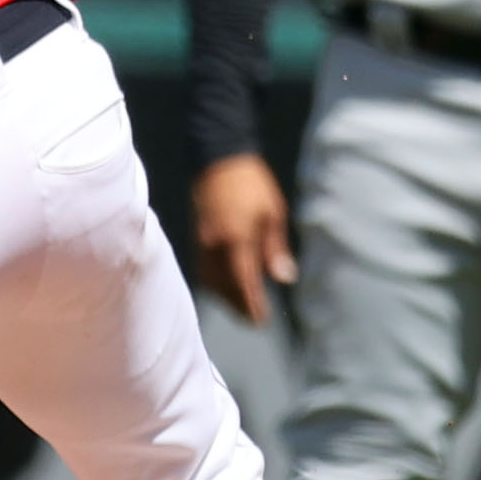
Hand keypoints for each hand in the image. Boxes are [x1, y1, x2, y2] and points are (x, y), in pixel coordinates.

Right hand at [191, 153, 295, 324]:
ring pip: (211, 281)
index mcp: (237, 239)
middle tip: (253, 320)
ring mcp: (202, 242)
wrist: (218, 159)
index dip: (252, 305)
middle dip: (238, 306)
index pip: (244, 283)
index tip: (262, 320)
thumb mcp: (273, 214)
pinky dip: (215, 283)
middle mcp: (215, 246)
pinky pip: (203, 270)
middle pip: (224, 287)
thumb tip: (284, 278)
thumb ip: (276, 249)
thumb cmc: (252, 184)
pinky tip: (226, 285)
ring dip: (225, 297)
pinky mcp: (196, 238)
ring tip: (241, 306)